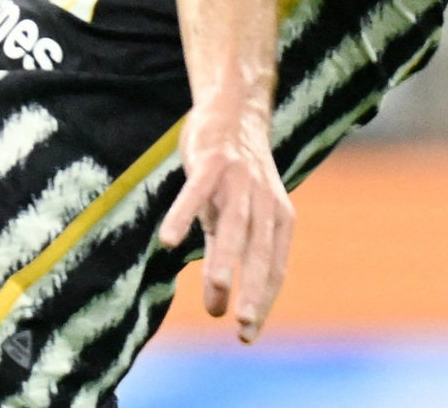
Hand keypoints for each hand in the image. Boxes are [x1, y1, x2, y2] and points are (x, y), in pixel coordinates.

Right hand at [156, 107, 293, 344]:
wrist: (234, 112)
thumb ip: (228, 260)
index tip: (247, 336)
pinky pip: (197, 190)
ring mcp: (240, 179)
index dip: (263, 300)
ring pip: (234, 223)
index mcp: (278, 218)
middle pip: (260, 250)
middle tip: (244, 324)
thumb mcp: (235, 219)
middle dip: (254, 288)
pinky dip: (184, 214)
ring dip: (224, 257)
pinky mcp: (214, 161)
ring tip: (215, 291)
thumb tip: (217, 309)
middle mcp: (265, 200)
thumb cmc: (234, 178)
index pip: (274, 266)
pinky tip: (170, 240)